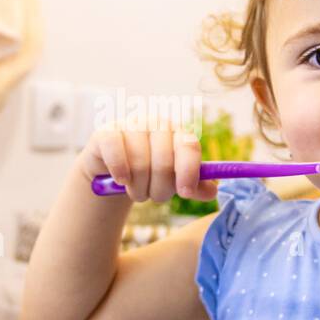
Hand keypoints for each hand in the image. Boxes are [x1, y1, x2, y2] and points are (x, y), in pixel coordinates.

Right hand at [77, 123, 219, 203]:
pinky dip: (120, 172)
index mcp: (177, 132)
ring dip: (138, 188)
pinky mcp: (107, 132)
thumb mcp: (172, 180)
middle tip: (153, 197)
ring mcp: (130, 125)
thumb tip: (212, 192)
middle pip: (163, 161)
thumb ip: (193, 186)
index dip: (188, 172)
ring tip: (137, 192)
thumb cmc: (148, 173)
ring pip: (139, 162)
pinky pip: (116, 152)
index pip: (189, 146)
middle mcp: (156, 123)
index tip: (184, 193)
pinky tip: (121, 180)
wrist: (112, 170)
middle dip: (159, 189)